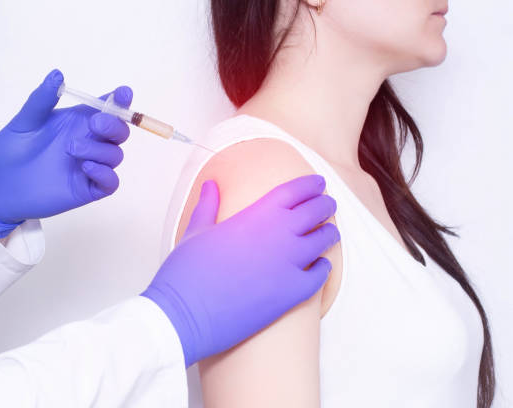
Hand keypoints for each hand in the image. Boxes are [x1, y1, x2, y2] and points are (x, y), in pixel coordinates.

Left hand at [0, 69, 132, 236]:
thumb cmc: (11, 151)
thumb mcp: (25, 121)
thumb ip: (41, 100)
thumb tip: (57, 75)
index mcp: (78, 122)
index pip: (108, 108)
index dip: (120, 100)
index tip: (123, 93)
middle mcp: (89, 142)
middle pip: (119, 131)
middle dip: (113, 125)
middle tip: (95, 123)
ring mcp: (91, 166)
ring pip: (115, 155)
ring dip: (99, 149)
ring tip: (71, 149)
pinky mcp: (88, 189)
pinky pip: (110, 182)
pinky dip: (105, 173)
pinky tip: (86, 167)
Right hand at [142, 175, 339, 366]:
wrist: (185, 314)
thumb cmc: (186, 271)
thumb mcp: (196, 231)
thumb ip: (208, 205)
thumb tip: (211, 185)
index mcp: (256, 214)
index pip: (294, 190)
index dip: (310, 185)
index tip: (317, 183)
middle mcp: (278, 234)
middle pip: (315, 211)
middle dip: (324, 205)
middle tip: (328, 204)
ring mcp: (289, 264)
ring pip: (323, 241)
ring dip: (328, 234)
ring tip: (329, 232)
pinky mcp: (292, 293)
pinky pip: (320, 275)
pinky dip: (323, 268)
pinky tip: (321, 266)